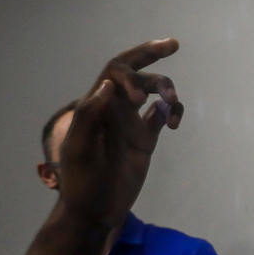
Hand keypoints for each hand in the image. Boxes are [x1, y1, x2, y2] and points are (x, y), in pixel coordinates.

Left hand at [58, 39, 183, 228]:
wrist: (95, 210)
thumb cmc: (81, 181)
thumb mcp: (79, 149)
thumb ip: (89, 116)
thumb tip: (108, 85)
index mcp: (96, 105)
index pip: (114, 72)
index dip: (131, 72)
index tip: (141, 97)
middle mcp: (114, 107)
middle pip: (135, 71)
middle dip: (151, 54)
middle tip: (173, 44)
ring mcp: (131, 122)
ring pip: (154, 92)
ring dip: (167, 90)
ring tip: (173, 104)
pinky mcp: (146, 138)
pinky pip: (163, 114)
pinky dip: (173, 112)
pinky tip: (174, 123)